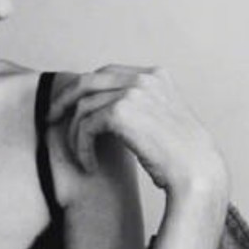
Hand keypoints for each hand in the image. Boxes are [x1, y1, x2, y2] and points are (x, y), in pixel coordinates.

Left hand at [49, 64, 228, 196]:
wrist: (199, 176)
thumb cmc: (180, 156)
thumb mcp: (161, 118)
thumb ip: (138, 103)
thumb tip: (102, 106)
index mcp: (155, 75)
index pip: (107, 72)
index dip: (83, 89)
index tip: (69, 105)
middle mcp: (143, 78)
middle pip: (88, 81)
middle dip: (64, 99)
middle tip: (50, 117)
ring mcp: (132, 91)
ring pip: (83, 107)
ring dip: (75, 134)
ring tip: (80, 156)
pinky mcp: (121, 111)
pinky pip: (85, 126)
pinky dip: (81, 147)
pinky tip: (88, 165)